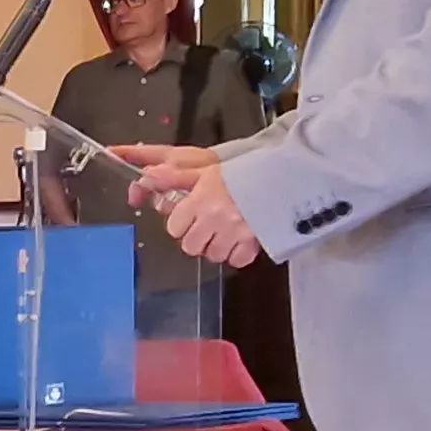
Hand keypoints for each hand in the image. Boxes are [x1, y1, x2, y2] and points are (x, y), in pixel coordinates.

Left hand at [112, 144, 264, 266]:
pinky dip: (237, 254)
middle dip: (196, 239)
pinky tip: (239, 241)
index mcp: (200, 201)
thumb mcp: (205, 170)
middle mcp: (214, 219)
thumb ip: (175, 177)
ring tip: (224, 233)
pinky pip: (237, 260)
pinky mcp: (254, 242)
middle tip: (206, 228)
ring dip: (217, 247)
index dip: (181, 224)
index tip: (189, 218)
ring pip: (213, 255)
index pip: (174, 227)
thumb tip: (147, 176)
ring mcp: (234, 233)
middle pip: (190, 246)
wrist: (283, 175)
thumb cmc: (243, 172)